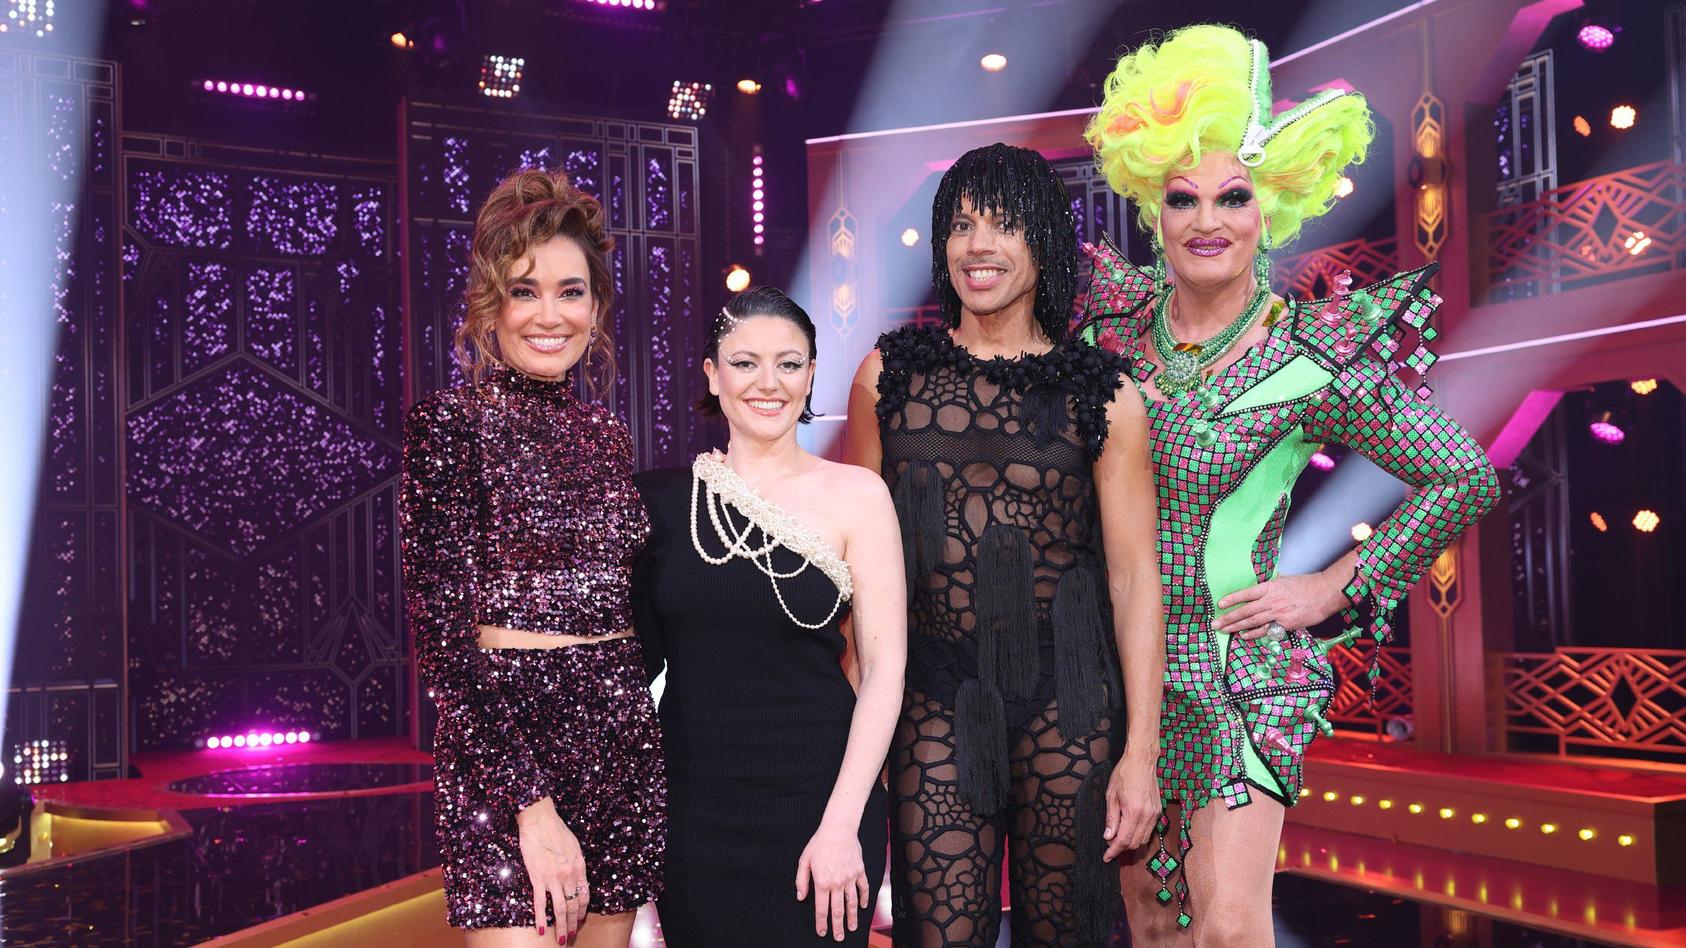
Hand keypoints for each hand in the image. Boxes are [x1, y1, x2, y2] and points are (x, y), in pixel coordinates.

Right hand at [517, 797, 588, 940]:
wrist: (539, 821)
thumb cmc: (556, 830)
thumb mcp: (574, 847)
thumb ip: (576, 864)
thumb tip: (577, 877)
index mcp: (580, 867)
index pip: (585, 895)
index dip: (582, 911)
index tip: (580, 920)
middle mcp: (569, 875)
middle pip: (574, 905)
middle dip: (574, 923)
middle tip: (572, 936)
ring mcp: (553, 878)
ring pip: (560, 908)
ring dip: (562, 926)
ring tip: (562, 939)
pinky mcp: (537, 878)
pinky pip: (539, 903)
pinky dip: (541, 918)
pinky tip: (542, 930)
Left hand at [795, 822, 869, 941]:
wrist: (839, 829)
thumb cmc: (820, 843)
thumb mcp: (804, 860)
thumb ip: (801, 880)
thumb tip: (800, 896)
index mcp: (822, 882)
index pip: (821, 908)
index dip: (821, 922)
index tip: (822, 932)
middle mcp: (837, 884)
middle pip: (838, 910)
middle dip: (837, 926)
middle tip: (838, 937)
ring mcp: (850, 878)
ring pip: (852, 903)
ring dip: (852, 917)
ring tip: (852, 928)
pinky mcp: (859, 871)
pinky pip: (863, 888)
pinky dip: (865, 898)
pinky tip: (864, 906)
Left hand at [1103, 755, 1160, 860]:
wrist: (1142, 761)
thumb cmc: (1124, 775)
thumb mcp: (1111, 796)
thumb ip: (1111, 818)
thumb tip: (1108, 837)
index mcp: (1133, 812)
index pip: (1124, 840)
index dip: (1114, 851)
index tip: (1106, 857)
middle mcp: (1147, 816)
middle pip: (1135, 843)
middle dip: (1122, 848)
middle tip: (1110, 844)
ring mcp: (1155, 814)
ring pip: (1144, 839)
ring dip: (1131, 842)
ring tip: (1118, 837)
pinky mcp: (1159, 811)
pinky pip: (1150, 830)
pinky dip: (1139, 834)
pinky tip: (1130, 828)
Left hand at [1212, 571, 1350, 638]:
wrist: (1325, 593)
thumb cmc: (1306, 585)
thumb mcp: (1285, 580)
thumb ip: (1271, 586)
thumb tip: (1260, 588)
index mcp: (1270, 587)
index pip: (1246, 593)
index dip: (1232, 599)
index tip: (1219, 604)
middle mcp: (1272, 600)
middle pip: (1246, 611)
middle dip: (1229, 618)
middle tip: (1215, 624)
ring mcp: (1279, 613)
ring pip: (1253, 622)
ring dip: (1237, 627)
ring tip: (1224, 631)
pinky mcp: (1287, 624)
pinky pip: (1267, 631)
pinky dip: (1254, 634)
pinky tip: (1244, 636)